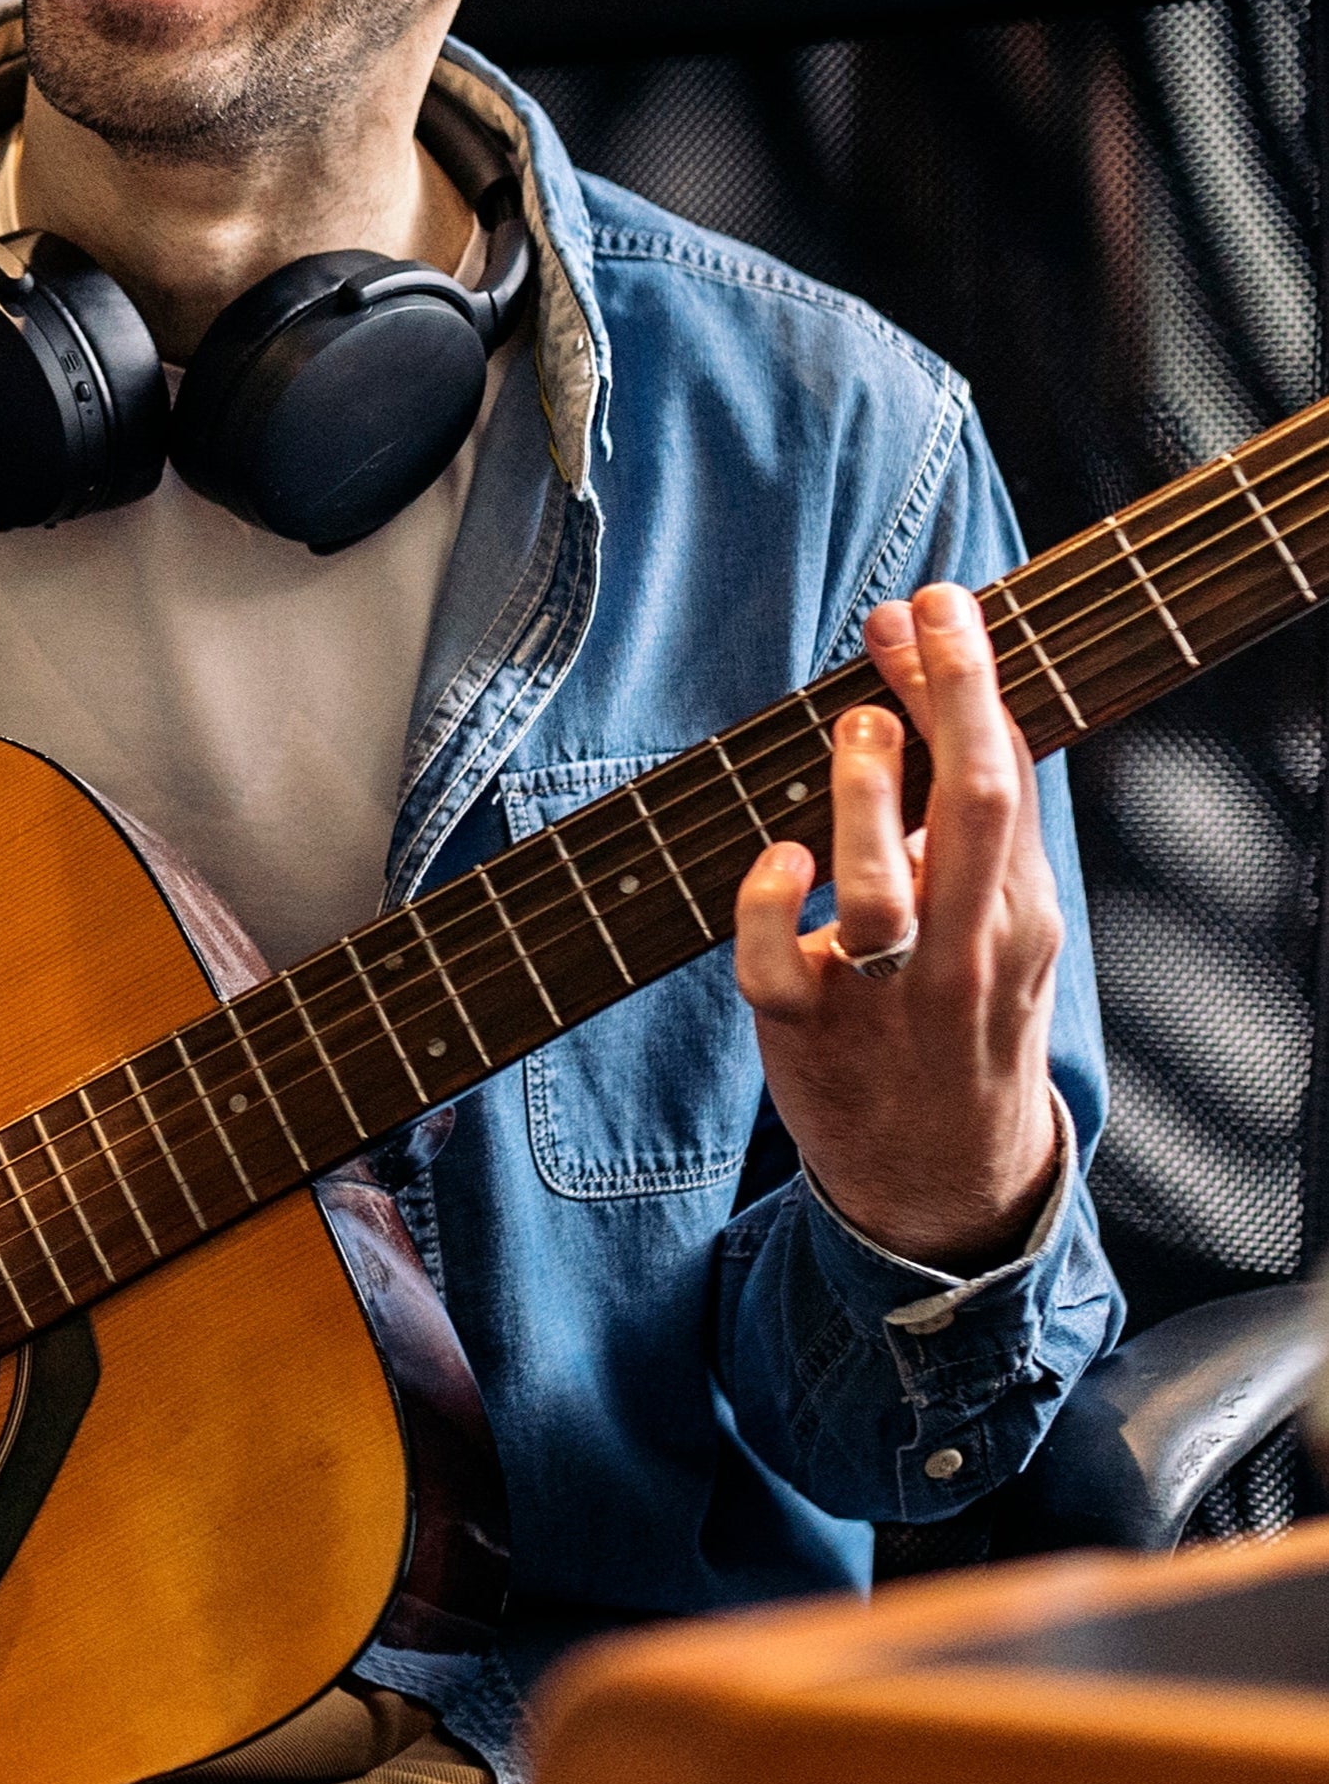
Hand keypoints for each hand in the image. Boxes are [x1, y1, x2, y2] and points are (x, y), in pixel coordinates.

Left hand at [733, 583, 1064, 1269]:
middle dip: (948, 699)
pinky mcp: (804, 1032)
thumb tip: (942, 697)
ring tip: (856, 726)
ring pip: (878, 891)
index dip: (971, 681)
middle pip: (971, 810)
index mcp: (1014, 914)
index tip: (940, 602)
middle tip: (915, 614)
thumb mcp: (1004, 930)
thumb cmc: (963, 1024)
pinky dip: (769, 904)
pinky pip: (776, 963)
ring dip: (861, 797)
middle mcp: (960, 950)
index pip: (1003, 777)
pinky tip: (775, 859)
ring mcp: (882, 996)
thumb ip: (977, 831)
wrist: (944, 1181)